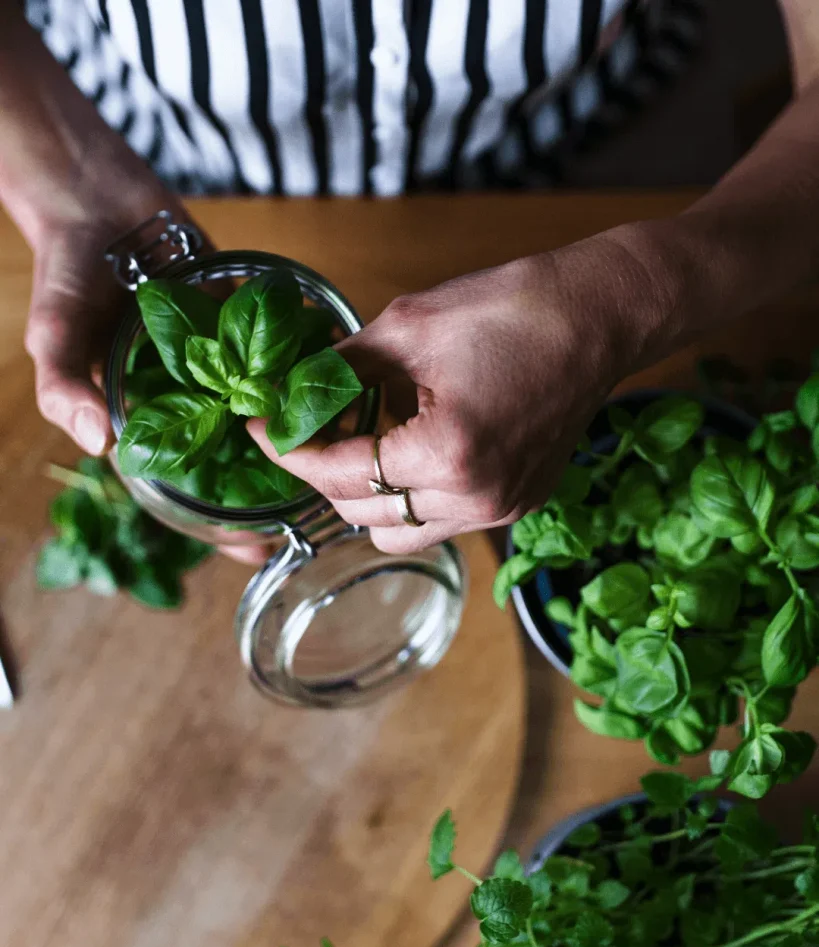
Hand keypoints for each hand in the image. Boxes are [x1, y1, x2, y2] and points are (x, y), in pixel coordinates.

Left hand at [248, 227, 678, 552]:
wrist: (602, 314)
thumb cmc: (515, 308)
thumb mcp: (409, 325)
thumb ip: (341, 369)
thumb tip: (294, 390)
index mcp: (446, 455)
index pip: (340, 475)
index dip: (289, 452)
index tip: (263, 428)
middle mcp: (476, 499)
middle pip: (363, 516)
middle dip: (324, 475)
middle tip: (305, 430)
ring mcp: (501, 508)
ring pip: (401, 532)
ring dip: (367, 495)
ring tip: (358, 441)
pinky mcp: (518, 502)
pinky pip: (442, 520)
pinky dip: (411, 495)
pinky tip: (409, 446)